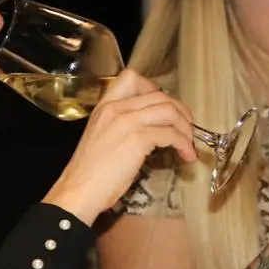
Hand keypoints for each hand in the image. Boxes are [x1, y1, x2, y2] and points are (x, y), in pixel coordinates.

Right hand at [43, 69, 197, 225]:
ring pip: (169, 110)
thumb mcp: (102, 137)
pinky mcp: (138, 139)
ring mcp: (127, 121)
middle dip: (180, 111)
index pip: (132, 78)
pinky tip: (185, 155)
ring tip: (189, 143)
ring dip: (185, 127)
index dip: (155, 89)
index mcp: (105, 106)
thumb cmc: (89, 172)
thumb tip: (151, 128)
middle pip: (159, 95)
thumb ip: (121, 125)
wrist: (79, 190)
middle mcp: (116, 108)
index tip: (164, 108)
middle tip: (187, 128)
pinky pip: (171, 133)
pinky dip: (184, 144)